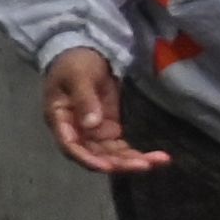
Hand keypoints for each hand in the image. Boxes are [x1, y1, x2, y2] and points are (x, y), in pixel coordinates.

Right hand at [41, 46, 166, 177]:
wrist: (84, 53)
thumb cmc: (75, 63)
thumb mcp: (78, 76)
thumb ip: (84, 99)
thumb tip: (91, 125)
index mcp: (60, 120)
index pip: (71, 146)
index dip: (88, 159)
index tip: (109, 167)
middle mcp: (76, 132)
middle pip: (95, 156)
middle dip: (119, 163)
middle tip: (144, 165)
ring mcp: (92, 133)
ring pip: (111, 156)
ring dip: (132, 162)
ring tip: (159, 161)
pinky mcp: (108, 130)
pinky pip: (122, 148)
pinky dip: (137, 154)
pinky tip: (158, 158)